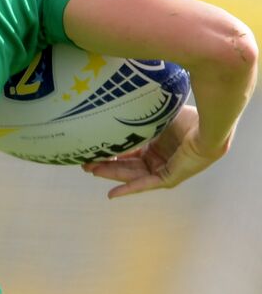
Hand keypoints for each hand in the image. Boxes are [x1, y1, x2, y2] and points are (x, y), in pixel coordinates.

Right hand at [81, 106, 225, 197]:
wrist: (208, 126)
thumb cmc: (188, 118)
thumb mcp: (155, 119)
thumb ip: (137, 118)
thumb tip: (116, 100)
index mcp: (158, 143)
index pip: (130, 151)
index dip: (111, 151)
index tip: (93, 149)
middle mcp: (160, 158)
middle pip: (128, 165)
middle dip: (106, 165)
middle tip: (85, 163)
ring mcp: (165, 169)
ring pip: (133, 175)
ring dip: (112, 175)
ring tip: (92, 170)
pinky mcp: (171, 178)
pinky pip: (146, 184)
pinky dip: (130, 189)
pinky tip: (112, 194)